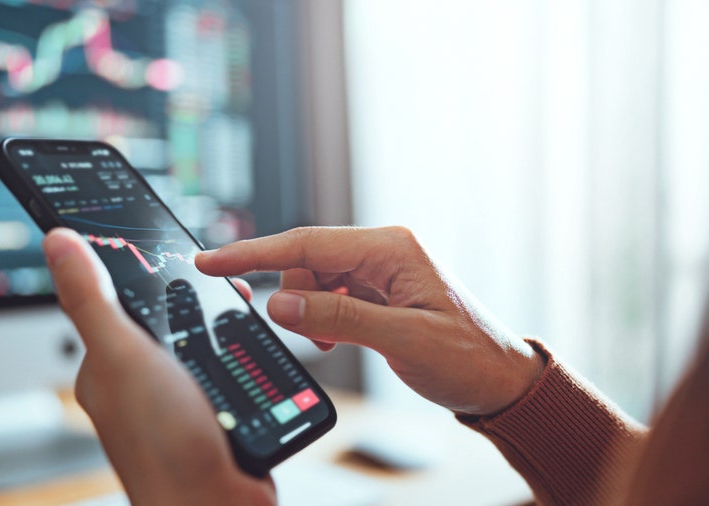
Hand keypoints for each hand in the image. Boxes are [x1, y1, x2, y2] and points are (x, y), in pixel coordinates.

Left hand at [43, 228, 274, 504]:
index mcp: (105, 365)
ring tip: (239, 312)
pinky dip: (242, 353)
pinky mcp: (213, 410)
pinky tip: (250, 350)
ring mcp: (176, 397)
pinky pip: (227, 365)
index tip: (162, 245)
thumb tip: (56, 241)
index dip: (136, 267)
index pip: (112, 299)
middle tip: (218, 283)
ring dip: (222, 324)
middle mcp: (138, 381)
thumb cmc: (162, 448)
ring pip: (199, 338)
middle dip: (191, 295)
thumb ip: (93, 299)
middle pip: (162, 315)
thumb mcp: (123, 356)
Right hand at [196, 226, 545, 415]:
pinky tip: (336, 338)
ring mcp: (379, 272)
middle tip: (307, 336)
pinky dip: (321, 318)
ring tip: (332, 342)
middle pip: (306, 260)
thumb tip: (280, 303)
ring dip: (309, 312)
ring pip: (313, 280)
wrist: (499, 382)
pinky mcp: (376, 293)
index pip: (308, 242)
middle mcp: (382, 252)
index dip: (254, 253)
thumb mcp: (403, 340)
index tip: (213, 261)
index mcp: (391, 249)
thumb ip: (339, 318)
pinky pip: (328, 297)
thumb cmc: (468, 358)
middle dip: (293, 297)